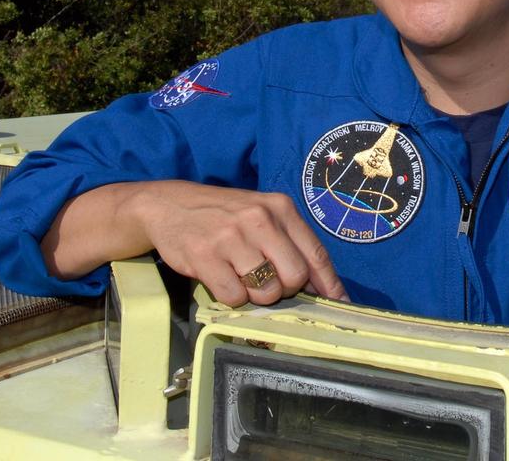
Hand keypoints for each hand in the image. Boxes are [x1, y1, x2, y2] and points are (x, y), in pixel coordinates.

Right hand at [136, 181, 346, 306]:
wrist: (170, 205)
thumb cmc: (225, 216)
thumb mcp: (262, 215)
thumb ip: (290, 243)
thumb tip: (320, 286)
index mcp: (280, 208)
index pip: (316, 253)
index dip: (329, 284)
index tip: (338, 303)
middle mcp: (259, 219)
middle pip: (294, 278)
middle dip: (285, 290)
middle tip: (267, 282)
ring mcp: (231, 237)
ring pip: (265, 291)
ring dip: (256, 295)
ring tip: (241, 276)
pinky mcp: (205, 256)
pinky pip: (234, 297)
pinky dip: (231, 297)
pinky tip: (222, 278)